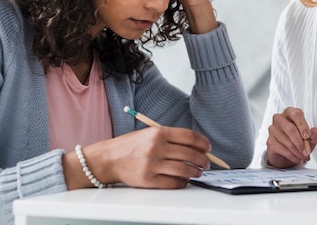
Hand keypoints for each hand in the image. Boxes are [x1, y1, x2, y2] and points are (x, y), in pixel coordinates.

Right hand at [64, 126, 211, 189]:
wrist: (108, 159)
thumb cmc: (130, 146)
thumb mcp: (149, 133)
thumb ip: (170, 138)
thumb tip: (196, 146)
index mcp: (158, 133)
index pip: (189, 136)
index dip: (202, 143)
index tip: (208, 147)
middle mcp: (156, 147)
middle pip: (190, 154)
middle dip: (203, 160)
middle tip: (206, 162)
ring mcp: (152, 164)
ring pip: (184, 170)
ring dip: (195, 172)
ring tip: (198, 172)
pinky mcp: (148, 180)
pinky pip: (173, 183)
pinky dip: (183, 182)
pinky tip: (184, 180)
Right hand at [265, 107, 316, 167]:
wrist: (285, 152)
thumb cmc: (297, 139)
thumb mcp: (310, 136)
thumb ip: (314, 134)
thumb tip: (314, 135)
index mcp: (290, 113)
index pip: (295, 114)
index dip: (302, 125)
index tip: (308, 135)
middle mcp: (280, 119)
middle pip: (290, 129)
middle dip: (300, 142)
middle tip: (306, 151)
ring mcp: (273, 130)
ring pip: (287, 141)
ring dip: (298, 151)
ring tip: (304, 156)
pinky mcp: (270, 141)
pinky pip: (283, 149)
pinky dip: (292, 156)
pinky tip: (297, 158)